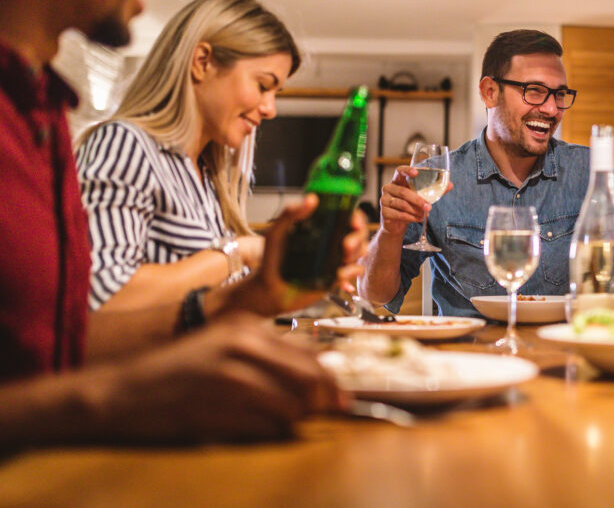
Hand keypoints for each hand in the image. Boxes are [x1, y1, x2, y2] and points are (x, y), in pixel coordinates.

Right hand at [91, 314, 347, 442]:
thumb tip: (320, 375)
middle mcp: (244, 342)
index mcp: (247, 327)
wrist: (121, 391)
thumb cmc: (178, 374)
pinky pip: (265, 427)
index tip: (344, 398)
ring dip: (292, 421)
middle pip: (311, 378)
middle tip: (332, 414)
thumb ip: (268, 357)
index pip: (310, 353)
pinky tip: (249, 429)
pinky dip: (268, 434)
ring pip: (292, 406)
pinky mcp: (219, 403)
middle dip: (324, 401)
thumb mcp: (223, 349)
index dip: (333, 380)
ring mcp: (232, 372)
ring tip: (276, 422)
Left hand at [226, 195, 368, 315]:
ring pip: (361, 250)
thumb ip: (290, 213)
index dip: (356, 217)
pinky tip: (339, 274)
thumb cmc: (271, 260)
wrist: (269, 290)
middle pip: (359, 232)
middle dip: (358, 237)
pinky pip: (356, 270)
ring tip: (343, 258)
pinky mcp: (338, 276)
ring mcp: (336, 257)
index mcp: (320, 226)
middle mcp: (331, 240)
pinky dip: (352, 271)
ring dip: (358, 252)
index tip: (353, 222)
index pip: (346, 215)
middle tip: (346, 245)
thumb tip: (312, 199)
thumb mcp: (277, 233)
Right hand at [379, 166, 452, 234]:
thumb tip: (450, 184)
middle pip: (403, 192)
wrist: (397, 225)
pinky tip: (418, 219)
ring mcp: (384, 199)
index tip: (416, 172)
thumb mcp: (421, 197)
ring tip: (424, 215)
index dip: (407, 170)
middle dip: (418, 200)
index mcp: (397, 181)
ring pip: (402, 204)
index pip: (399, 171)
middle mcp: (388, 188)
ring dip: (415, 210)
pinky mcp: (384, 212)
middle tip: (429, 207)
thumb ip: (434, 191)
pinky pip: (399, 214)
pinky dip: (410, 217)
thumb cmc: (410, 206)